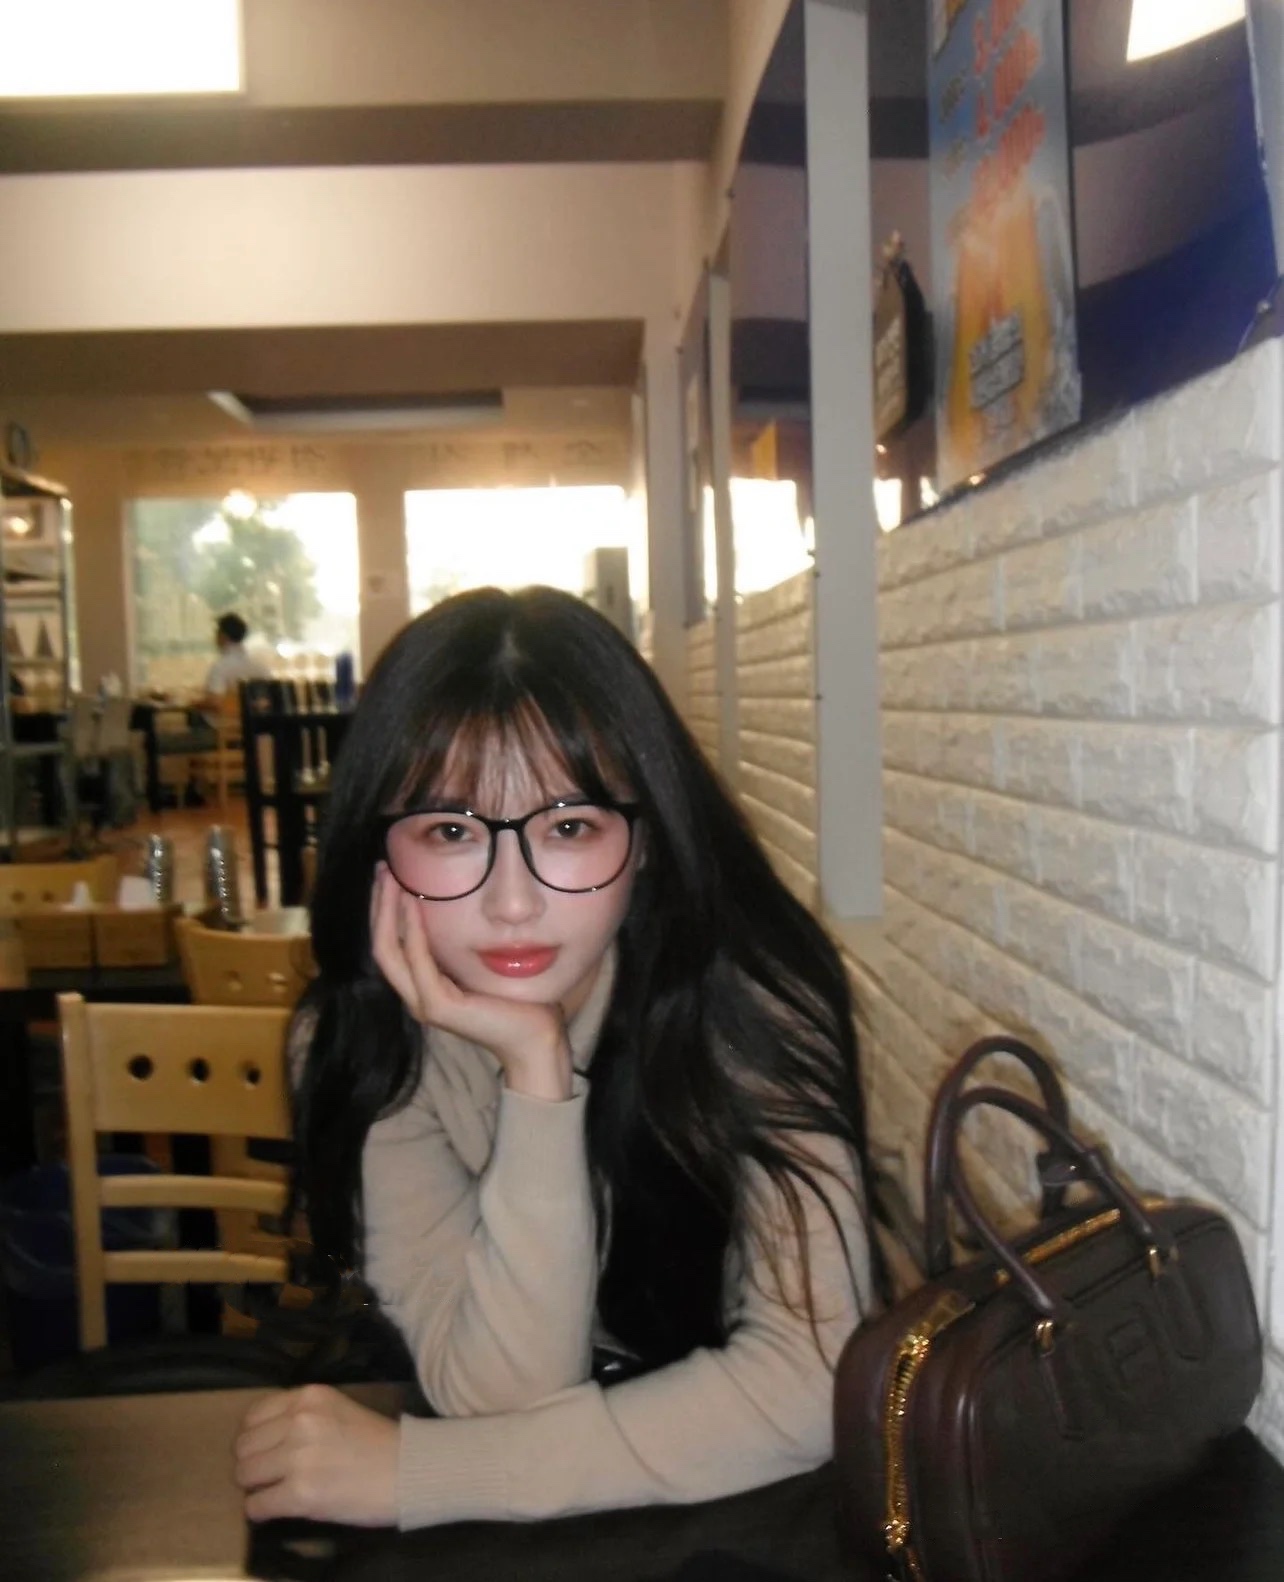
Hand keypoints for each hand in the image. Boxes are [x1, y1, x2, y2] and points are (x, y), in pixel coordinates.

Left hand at [234, 1384, 399, 1526]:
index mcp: (309, 1396)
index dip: (256, 1437)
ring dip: (256, 1487)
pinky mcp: (300, 1493)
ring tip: (276, 1491)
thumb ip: (301, 1415)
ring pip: (244, 1475)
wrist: (408, 1471)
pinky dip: (261, 1511)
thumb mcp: (337, 1409)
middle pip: (243, 1446)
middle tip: (271, 1474)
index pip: (253, 1416)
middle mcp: (299, 1421)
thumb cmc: (376, 1442)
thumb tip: (261, 1438)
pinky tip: (277, 1508)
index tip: (266, 1450)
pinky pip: (256, 1506)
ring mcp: (298, 1457)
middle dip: (253, 1463)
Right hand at [370, 864, 572, 1099]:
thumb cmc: (517, 1000)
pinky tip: (414, 903)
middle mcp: (417, 995)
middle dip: (379, 905)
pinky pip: (418, 962)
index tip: (390, 874)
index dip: (385, 910)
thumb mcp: (481, 964)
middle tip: (382, 868)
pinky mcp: (439, 1007)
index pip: (392, 944)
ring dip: (388, 911)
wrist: (535, 1039)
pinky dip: (413, 931)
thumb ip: (463, 944)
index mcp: (424, 986)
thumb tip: (461, 905)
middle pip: (382, 945)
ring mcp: (424, 1003)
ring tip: (391, 878)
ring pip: (390, 952)